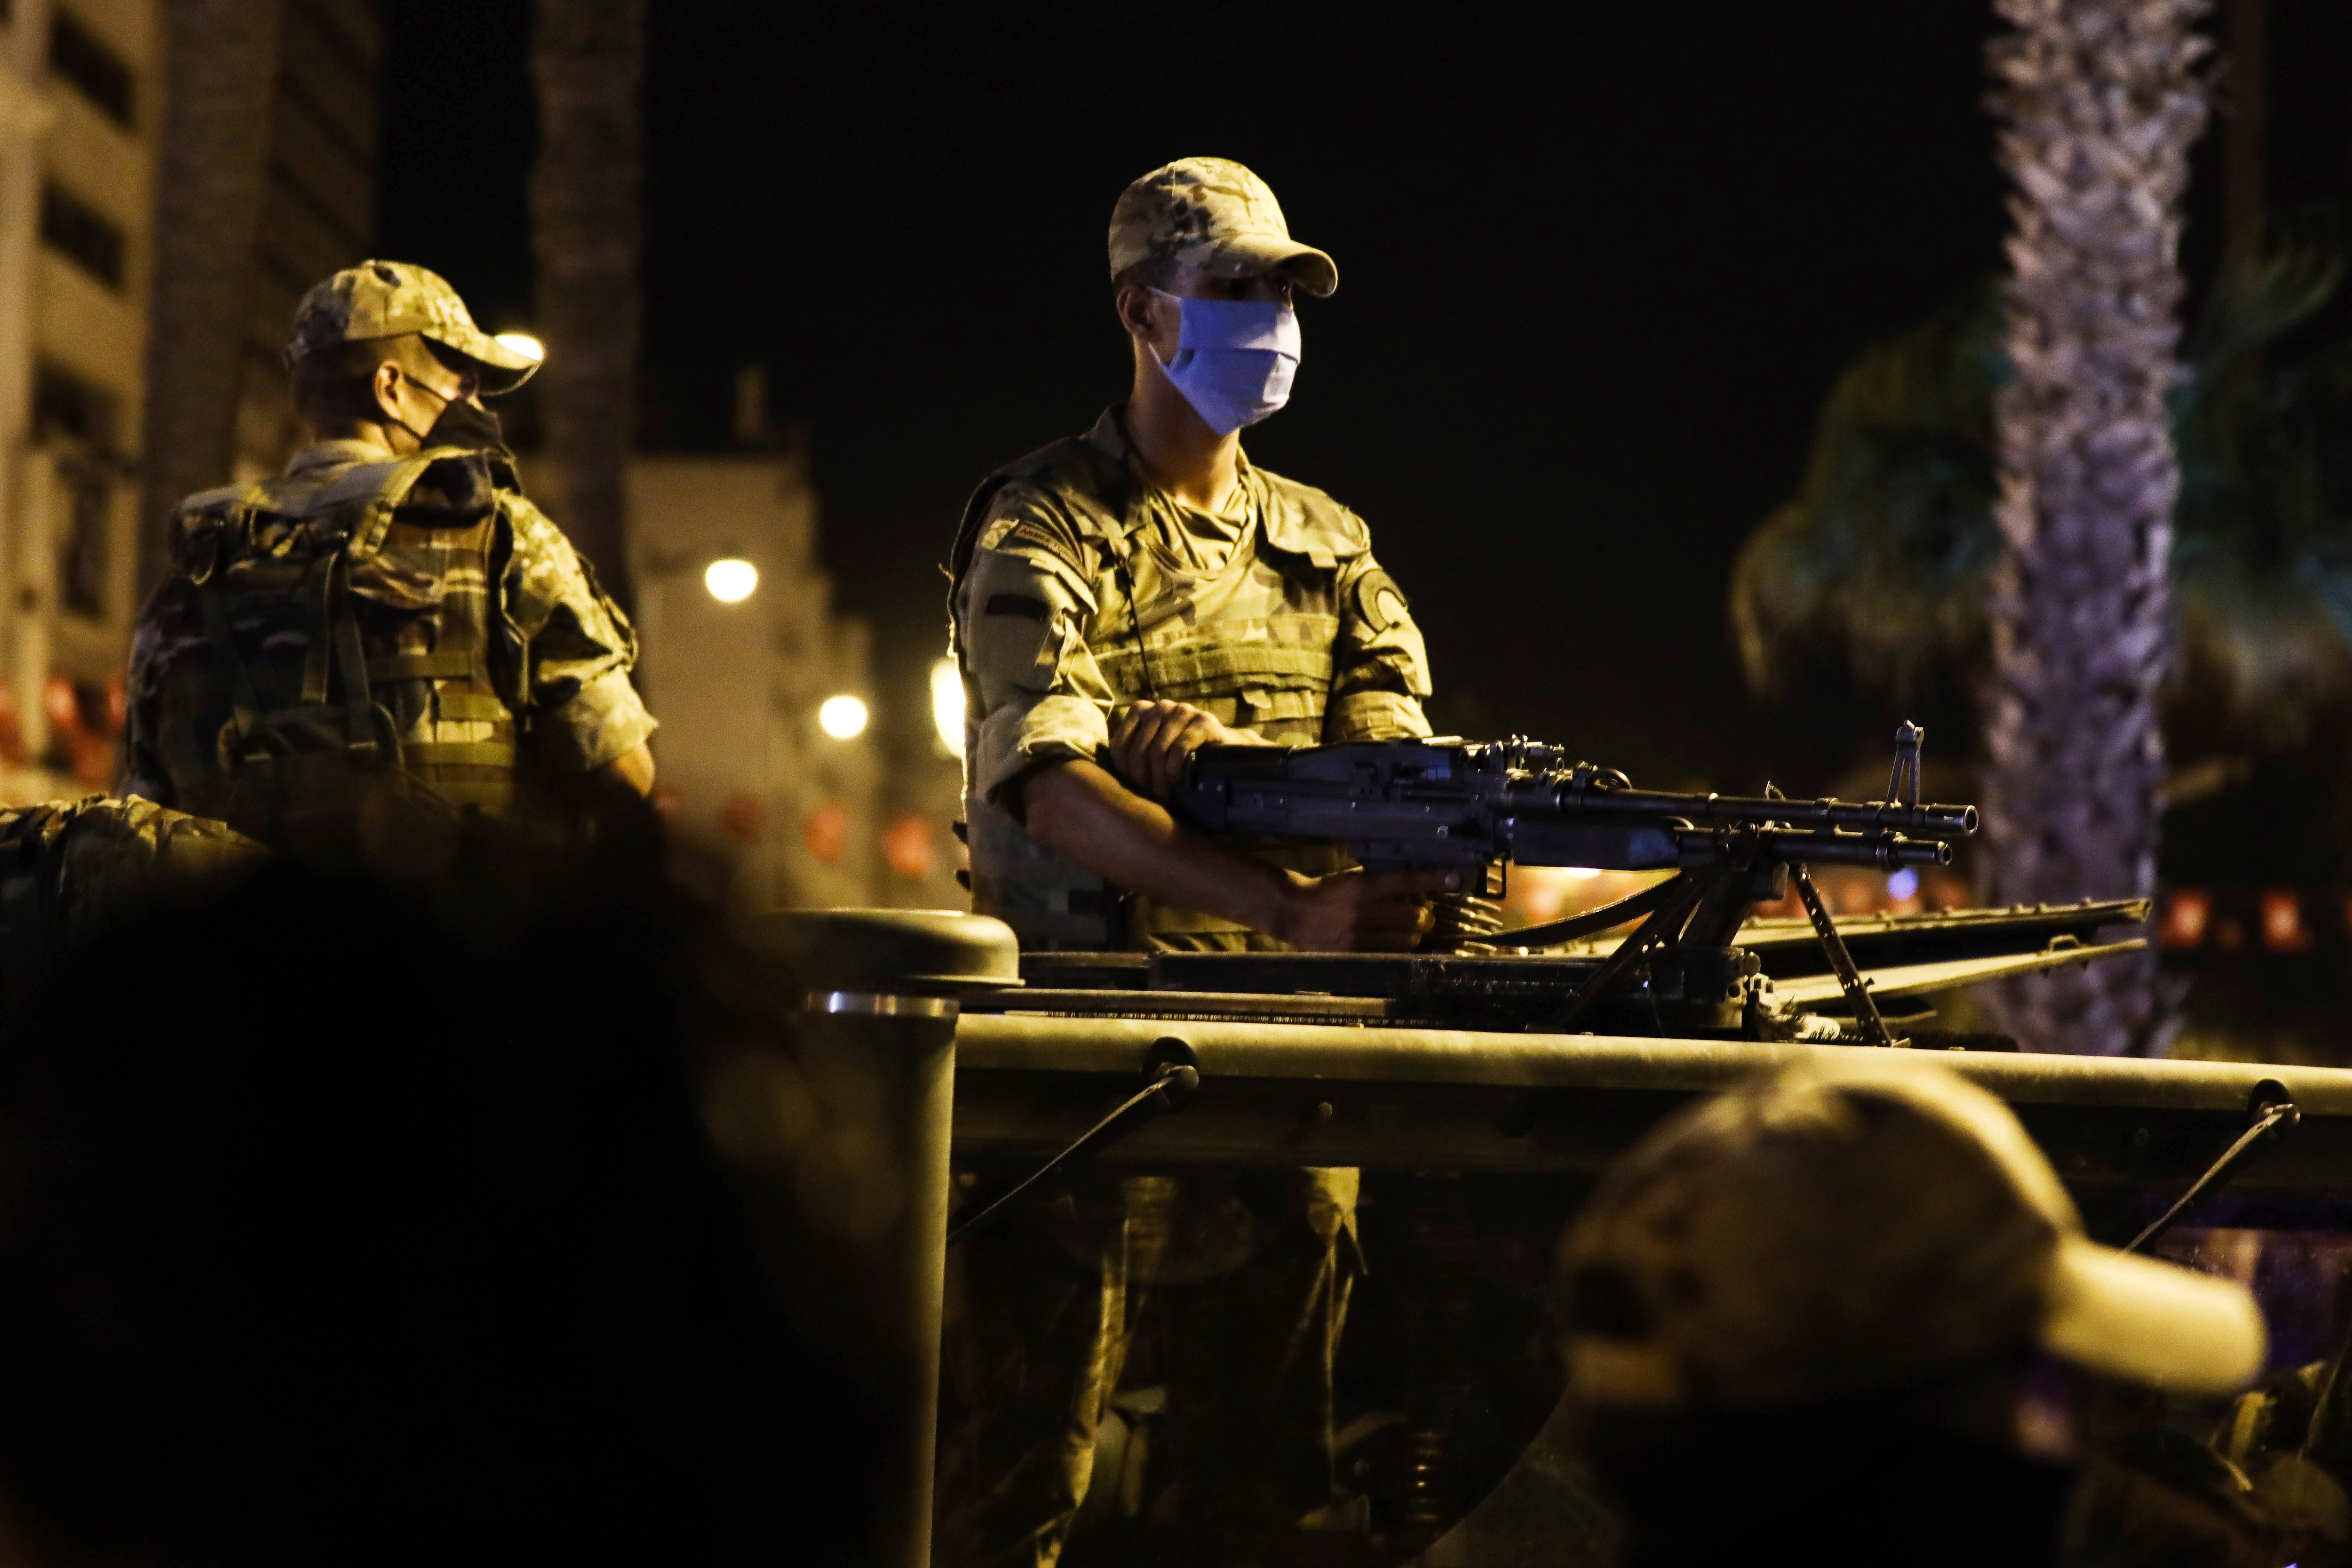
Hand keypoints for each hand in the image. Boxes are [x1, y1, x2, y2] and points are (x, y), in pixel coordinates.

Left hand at [1109, 700, 1260, 798]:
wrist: (1224, 757)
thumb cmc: (1181, 762)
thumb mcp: (1152, 759)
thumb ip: (1130, 760)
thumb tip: (1097, 784)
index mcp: (1141, 711)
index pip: (1120, 745)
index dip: (1125, 774)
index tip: (1136, 792)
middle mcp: (1160, 706)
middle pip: (1138, 750)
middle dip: (1144, 780)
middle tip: (1153, 800)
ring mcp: (1182, 710)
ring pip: (1157, 749)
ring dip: (1160, 779)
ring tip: (1165, 796)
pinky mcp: (1203, 721)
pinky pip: (1179, 747)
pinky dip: (1175, 768)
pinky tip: (1178, 780)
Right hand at [1272, 867, 1461, 952]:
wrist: (1294, 912)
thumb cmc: (1327, 890)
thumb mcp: (1353, 878)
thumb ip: (1381, 882)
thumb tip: (1417, 887)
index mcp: (1365, 887)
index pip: (1408, 881)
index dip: (1434, 879)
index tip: (1455, 879)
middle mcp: (1367, 912)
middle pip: (1416, 917)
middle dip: (1424, 916)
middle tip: (1422, 915)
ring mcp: (1362, 936)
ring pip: (1407, 940)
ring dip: (1412, 935)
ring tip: (1406, 930)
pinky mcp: (1356, 954)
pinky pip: (1391, 956)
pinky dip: (1397, 950)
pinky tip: (1392, 943)